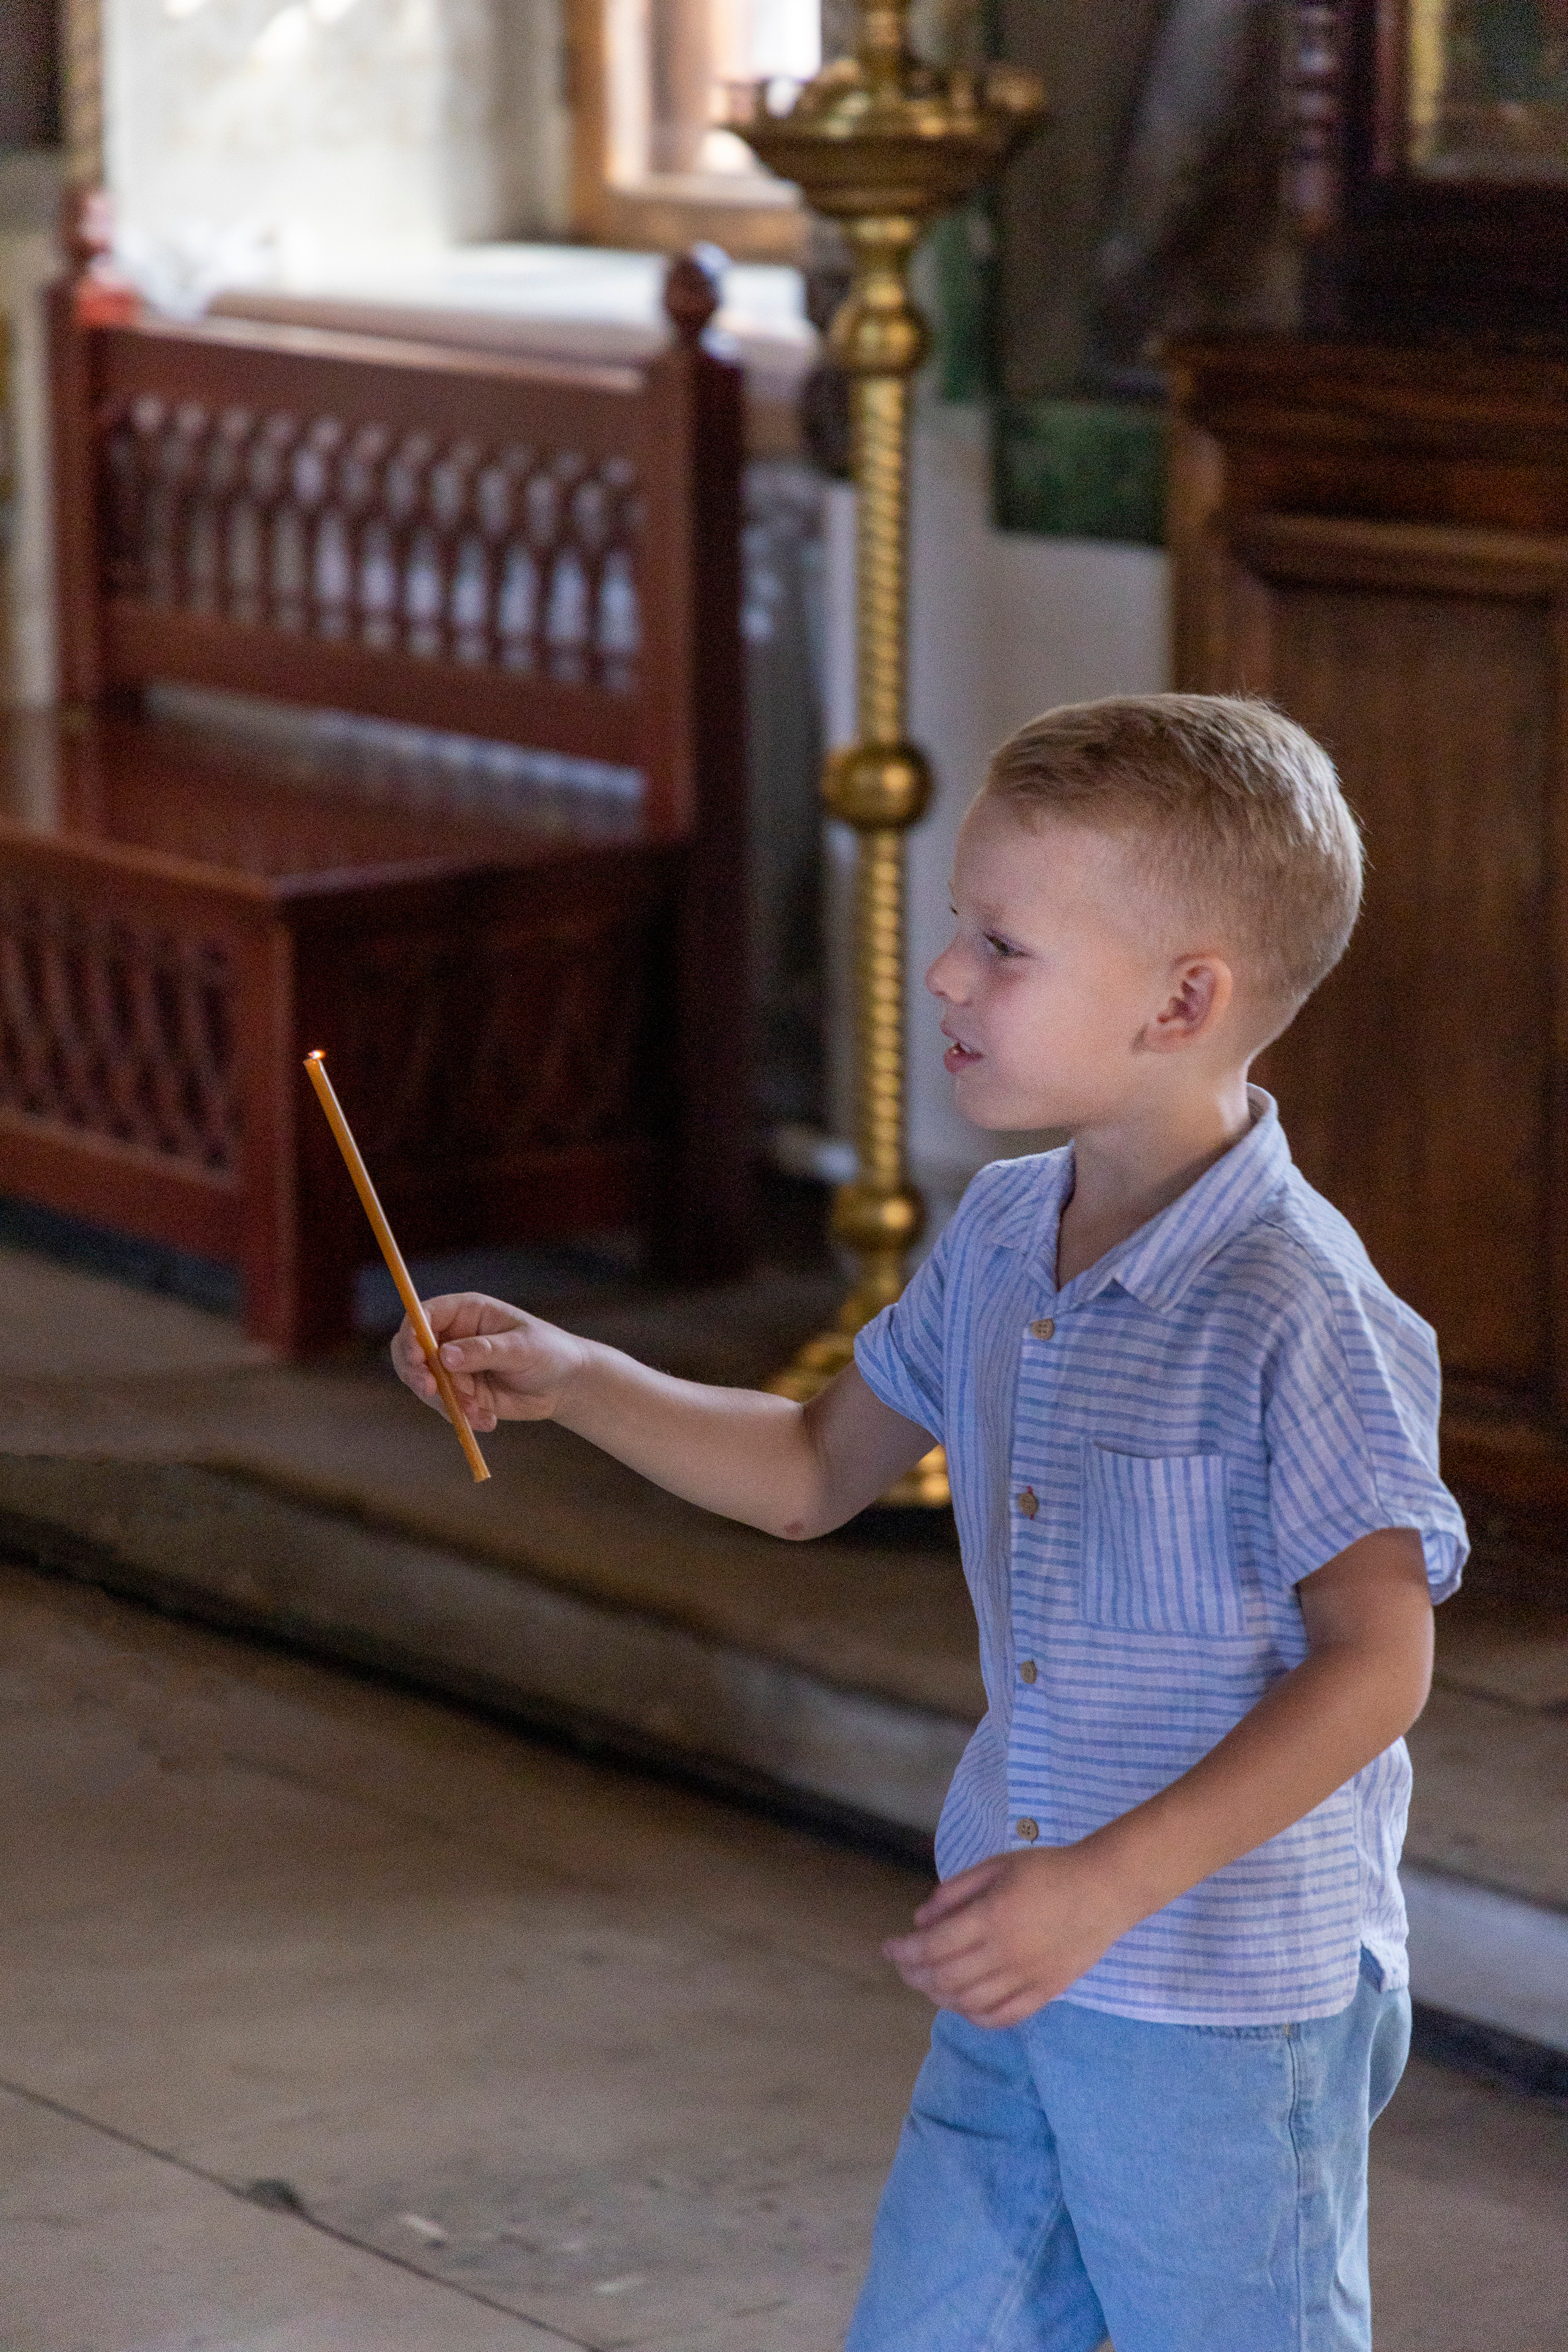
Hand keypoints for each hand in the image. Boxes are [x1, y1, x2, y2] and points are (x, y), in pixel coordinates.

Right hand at [390, 1293, 587, 1431]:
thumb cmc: (548, 1352)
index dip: (411, 1335)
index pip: (423, 1316)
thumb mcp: (520, 1348)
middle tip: (431, 1391)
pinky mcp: (460, 1392)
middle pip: (411, 1351)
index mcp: (465, 1312)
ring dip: (446, 1401)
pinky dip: (461, 1416)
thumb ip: (484, 1350)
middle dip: (416, 1373)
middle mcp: (452, 1337)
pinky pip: (445, 1406)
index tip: (416, 1359)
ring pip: (425, 1384)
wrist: (565, 1385)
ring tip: (479, 1411)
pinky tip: (488, 1420)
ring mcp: (453, 1367)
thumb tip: (444, 1355)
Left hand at [883, 1844, 1133, 2027]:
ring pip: (968, 2003)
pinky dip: (973, 2016)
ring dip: (939, 1996)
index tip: (887, 1947)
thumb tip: (920, 1921)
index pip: (932, 1947)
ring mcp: (1026, 1979)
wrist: (1104, 1889)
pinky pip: (1001, 2017)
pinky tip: (962, 2003)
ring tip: (928, 1982)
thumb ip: (955, 1892)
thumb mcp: (996, 1866)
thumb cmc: (1048, 1870)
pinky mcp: (1044, 1993)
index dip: (903, 1952)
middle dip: (914, 1975)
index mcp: (991, 1918)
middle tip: (903, 1965)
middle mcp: (1005, 1954)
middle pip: (944, 1979)